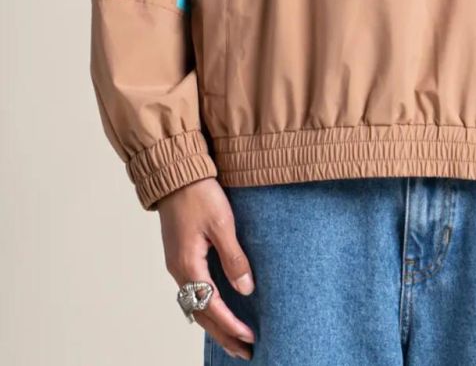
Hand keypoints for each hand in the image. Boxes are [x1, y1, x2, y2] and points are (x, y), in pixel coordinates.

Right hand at [158, 177, 256, 360]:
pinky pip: (193, 292)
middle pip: (202, 313)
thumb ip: (234, 258)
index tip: (250, 338)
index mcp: (188, 265)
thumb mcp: (222, 224)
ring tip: (234, 341)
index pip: (212, 306)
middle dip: (224, 335)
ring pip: (196, 305)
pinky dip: (207, 308)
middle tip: (245, 352)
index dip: (232, 325)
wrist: (176, 174)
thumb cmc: (199, 194)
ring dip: (215, 325)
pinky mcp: (180, 256)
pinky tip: (217, 311)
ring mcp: (177, 264)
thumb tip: (246, 290)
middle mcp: (179, 270)